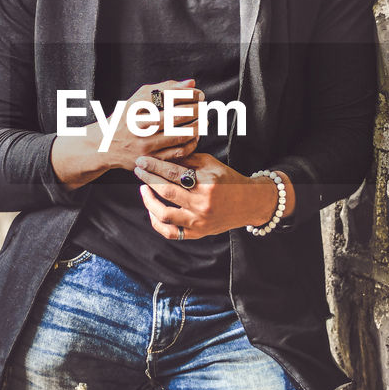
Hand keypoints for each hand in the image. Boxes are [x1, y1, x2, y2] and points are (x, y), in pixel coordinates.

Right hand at [103, 79, 204, 170]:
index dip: (188, 94)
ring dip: (197, 127)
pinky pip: (177, 152)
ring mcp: (144, 144)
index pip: (168, 96)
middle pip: (175, 115)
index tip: (199, 94)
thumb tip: (191, 83)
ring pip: (179, 135)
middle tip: (204, 106)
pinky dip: (191, 144)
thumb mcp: (138, 99)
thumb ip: (165, 89)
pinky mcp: (150, 159)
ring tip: (204, 120)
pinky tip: (196, 137)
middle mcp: (139, 125)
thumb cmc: (126, 118)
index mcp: (136, 106)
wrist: (103, 145)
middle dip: (195, 109)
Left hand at [133, 153, 291, 238]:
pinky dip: (157, 223)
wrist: (250, 203)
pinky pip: (171, 232)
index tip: (142, 160)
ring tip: (143, 190)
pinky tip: (152, 210)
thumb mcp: (212, 164)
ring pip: (164, 214)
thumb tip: (162, 156)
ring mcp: (199, 221)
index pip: (174, 173)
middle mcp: (203, 204)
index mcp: (207, 184)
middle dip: (148, 178)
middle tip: (138, 170)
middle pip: (166, 191)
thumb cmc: (229, 180)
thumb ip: (188, 159)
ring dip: (149, 201)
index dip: (155, 166)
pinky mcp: (198, 233)